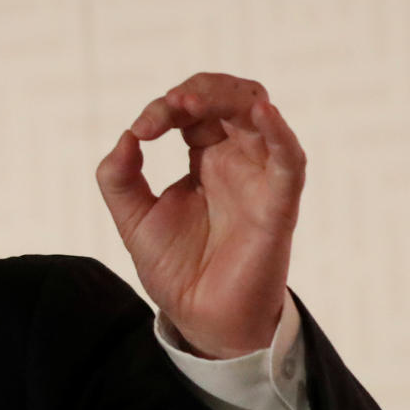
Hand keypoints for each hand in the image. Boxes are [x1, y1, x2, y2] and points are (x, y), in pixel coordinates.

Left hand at [95, 73, 305, 358]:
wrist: (200, 318)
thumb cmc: (174, 268)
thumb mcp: (133, 217)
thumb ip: (119, 178)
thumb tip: (125, 137)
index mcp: (205, 158)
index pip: (193, 111)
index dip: (164, 108)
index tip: (140, 132)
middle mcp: (237, 161)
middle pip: (232, 100)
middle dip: (200, 91)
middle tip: (170, 106)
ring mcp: (260, 180)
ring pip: (261, 116)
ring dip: (230, 98)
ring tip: (193, 103)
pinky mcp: (277, 206)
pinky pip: (290, 161)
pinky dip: (280, 134)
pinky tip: (262, 113)